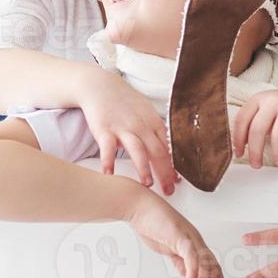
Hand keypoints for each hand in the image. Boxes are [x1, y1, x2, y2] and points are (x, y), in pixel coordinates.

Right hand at [78, 69, 179, 194]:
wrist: (100, 86)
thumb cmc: (124, 102)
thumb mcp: (146, 113)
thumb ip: (156, 131)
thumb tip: (168, 150)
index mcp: (153, 123)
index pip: (168, 148)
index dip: (174, 166)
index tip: (178, 182)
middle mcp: (141, 126)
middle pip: (157, 152)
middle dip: (165, 173)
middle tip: (168, 191)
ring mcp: (123, 128)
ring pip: (137, 150)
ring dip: (143, 168)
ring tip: (147, 184)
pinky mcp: (104, 129)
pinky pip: (107, 148)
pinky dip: (108, 161)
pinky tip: (108, 173)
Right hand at [125, 191, 227, 277]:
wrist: (139, 207)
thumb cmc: (152, 224)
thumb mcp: (169, 249)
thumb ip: (180, 261)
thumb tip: (188, 276)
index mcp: (195, 246)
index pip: (213, 269)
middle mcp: (197, 242)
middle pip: (213, 271)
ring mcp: (189, 238)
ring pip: (204, 267)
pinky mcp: (179, 235)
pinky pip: (190, 256)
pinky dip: (193, 271)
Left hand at [231, 85, 277, 168]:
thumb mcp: (265, 109)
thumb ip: (253, 124)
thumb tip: (240, 146)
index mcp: (258, 99)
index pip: (242, 120)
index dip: (237, 139)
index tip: (238, 154)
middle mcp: (273, 100)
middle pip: (257, 129)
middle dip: (255, 151)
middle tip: (256, 165)